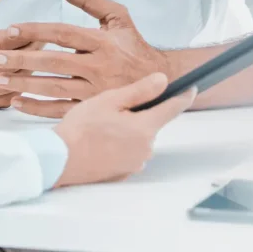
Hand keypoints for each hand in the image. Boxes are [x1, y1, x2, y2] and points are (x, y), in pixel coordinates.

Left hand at [0, 0, 169, 117]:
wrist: (163, 83)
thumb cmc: (134, 45)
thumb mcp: (118, 17)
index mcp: (102, 42)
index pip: (62, 33)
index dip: (35, 31)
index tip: (10, 29)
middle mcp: (98, 67)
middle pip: (54, 62)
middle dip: (22, 60)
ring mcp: (96, 92)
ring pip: (54, 88)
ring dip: (25, 84)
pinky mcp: (94, 110)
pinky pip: (61, 111)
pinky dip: (37, 109)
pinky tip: (15, 102)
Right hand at [0, 0, 42, 108]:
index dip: (16, 36)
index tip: (35, 29)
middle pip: (4, 64)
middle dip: (28, 53)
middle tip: (47, 41)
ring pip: (6, 84)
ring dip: (27, 71)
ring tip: (43, 58)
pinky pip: (1, 101)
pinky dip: (18, 90)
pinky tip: (29, 78)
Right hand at [53, 72, 195, 186]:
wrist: (61, 158)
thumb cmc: (82, 128)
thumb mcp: (109, 100)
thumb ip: (139, 91)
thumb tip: (162, 80)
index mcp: (145, 128)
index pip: (172, 109)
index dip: (182, 96)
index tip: (191, 88)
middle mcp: (146, 149)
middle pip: (150, 124)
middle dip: (137, 114)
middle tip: (110, 108)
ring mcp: (135, 163)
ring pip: (138, 139)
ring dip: (126, 130)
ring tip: (99, 126)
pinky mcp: (124, 173)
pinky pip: (128, 153)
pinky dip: (118, 145)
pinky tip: (99, 141)